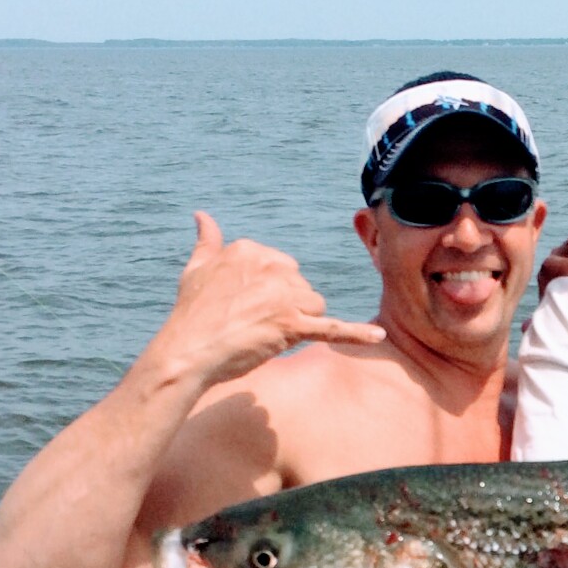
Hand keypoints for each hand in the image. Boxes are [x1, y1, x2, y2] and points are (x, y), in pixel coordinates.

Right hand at [155, 213, 384, 388]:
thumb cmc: (191, 314)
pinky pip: (332, 328)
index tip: (245, 305)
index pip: (282, 268)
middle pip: (301, 286)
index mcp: (251, 249)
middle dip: (286, 306)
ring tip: (265, 333)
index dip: (269, 292)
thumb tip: (202, 215)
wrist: (187, 352)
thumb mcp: (197, 268)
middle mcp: (270, 265)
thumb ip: (207, 241)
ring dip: (299, 321)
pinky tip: (380, 337)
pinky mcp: (292, 325)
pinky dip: (357, 333)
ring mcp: (283, 295)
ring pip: (314, 305)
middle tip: (252, 322)